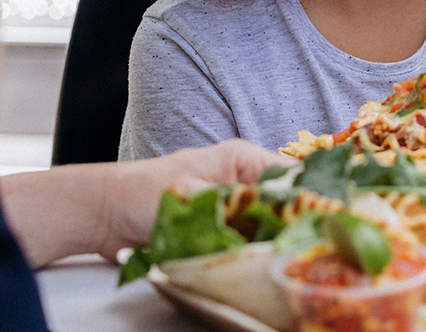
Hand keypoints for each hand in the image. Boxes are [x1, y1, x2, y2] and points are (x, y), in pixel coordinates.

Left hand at [100, 139, 293, 257]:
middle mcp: (242, 180)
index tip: (322, 224)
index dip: (311, 201)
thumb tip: (274, 227)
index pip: (294, 176)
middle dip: (292, 228)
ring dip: (269, 244)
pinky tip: (254, 266)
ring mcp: (231, 204)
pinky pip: (245, 242)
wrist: (103, 215)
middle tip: (301, 250)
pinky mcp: (218, 227)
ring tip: (279, 260)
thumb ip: (238, 210)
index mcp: (243, 159)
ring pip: (266, 226)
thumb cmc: (142, 193)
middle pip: (284, 204)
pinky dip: (249, 254)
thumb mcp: (197, 198)